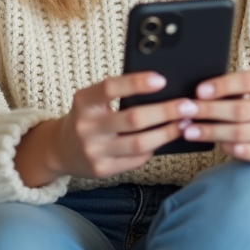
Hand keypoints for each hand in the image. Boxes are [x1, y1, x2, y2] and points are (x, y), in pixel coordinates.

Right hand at [14, 72, 191, 185]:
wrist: (60, 149)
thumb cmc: (87, 117)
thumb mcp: (92, 100)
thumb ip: (118, 93)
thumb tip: (162, 88)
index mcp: (83, 102)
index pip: (110, 88)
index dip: (136, 83)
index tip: (162, 79)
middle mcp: (86, 127)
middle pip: (133, 119)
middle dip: (165, 112)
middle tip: (188, 105)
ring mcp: (94, 151)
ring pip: (139, 143)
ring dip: (167, 133)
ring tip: (184, 123)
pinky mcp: (102, 170)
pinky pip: (136, 160)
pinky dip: (154, 148)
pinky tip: (165, 139)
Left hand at [177, 71, 249, 162]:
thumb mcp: (247, 89)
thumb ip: (227, 89)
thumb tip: (195, 95)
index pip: (245, 81)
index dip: (221, 86)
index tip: (198, 91)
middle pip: (239, 110)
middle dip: (208, 111)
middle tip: (184, 111)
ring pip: (239, 133)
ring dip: (210, 132)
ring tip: (188, 131)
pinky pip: (246, 151)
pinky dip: (228, 148)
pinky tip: (213, 144)